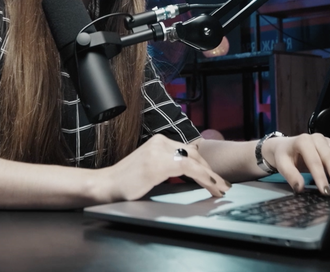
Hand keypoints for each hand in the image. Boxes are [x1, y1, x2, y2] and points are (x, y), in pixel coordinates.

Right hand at [102, 134, 230, 201]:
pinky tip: (211, 186)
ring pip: (194, 161)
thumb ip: (167, 164)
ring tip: (220, 188)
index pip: (188, 150)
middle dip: (210, 171)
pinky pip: (189, 169)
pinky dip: (204, 178)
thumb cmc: (127, 181)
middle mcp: (161, 142)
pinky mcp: (159, 164)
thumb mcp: (151, 167)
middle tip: (222, 185)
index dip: (204, 165)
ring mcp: (159, 152)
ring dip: (210, 176)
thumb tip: (189, 172)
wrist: (107, 185)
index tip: (214, 177)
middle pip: (194, 155)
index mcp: (159, 141)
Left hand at [262, 133, 329, 193]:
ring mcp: (327, 142)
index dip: (320, 177)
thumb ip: (290, 176)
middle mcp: (318, 138)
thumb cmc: (284, 155)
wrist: (285, 146)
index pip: (314, 161)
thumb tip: (300, 188)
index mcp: (304, 141)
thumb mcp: (282, 165)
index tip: (324, 191)